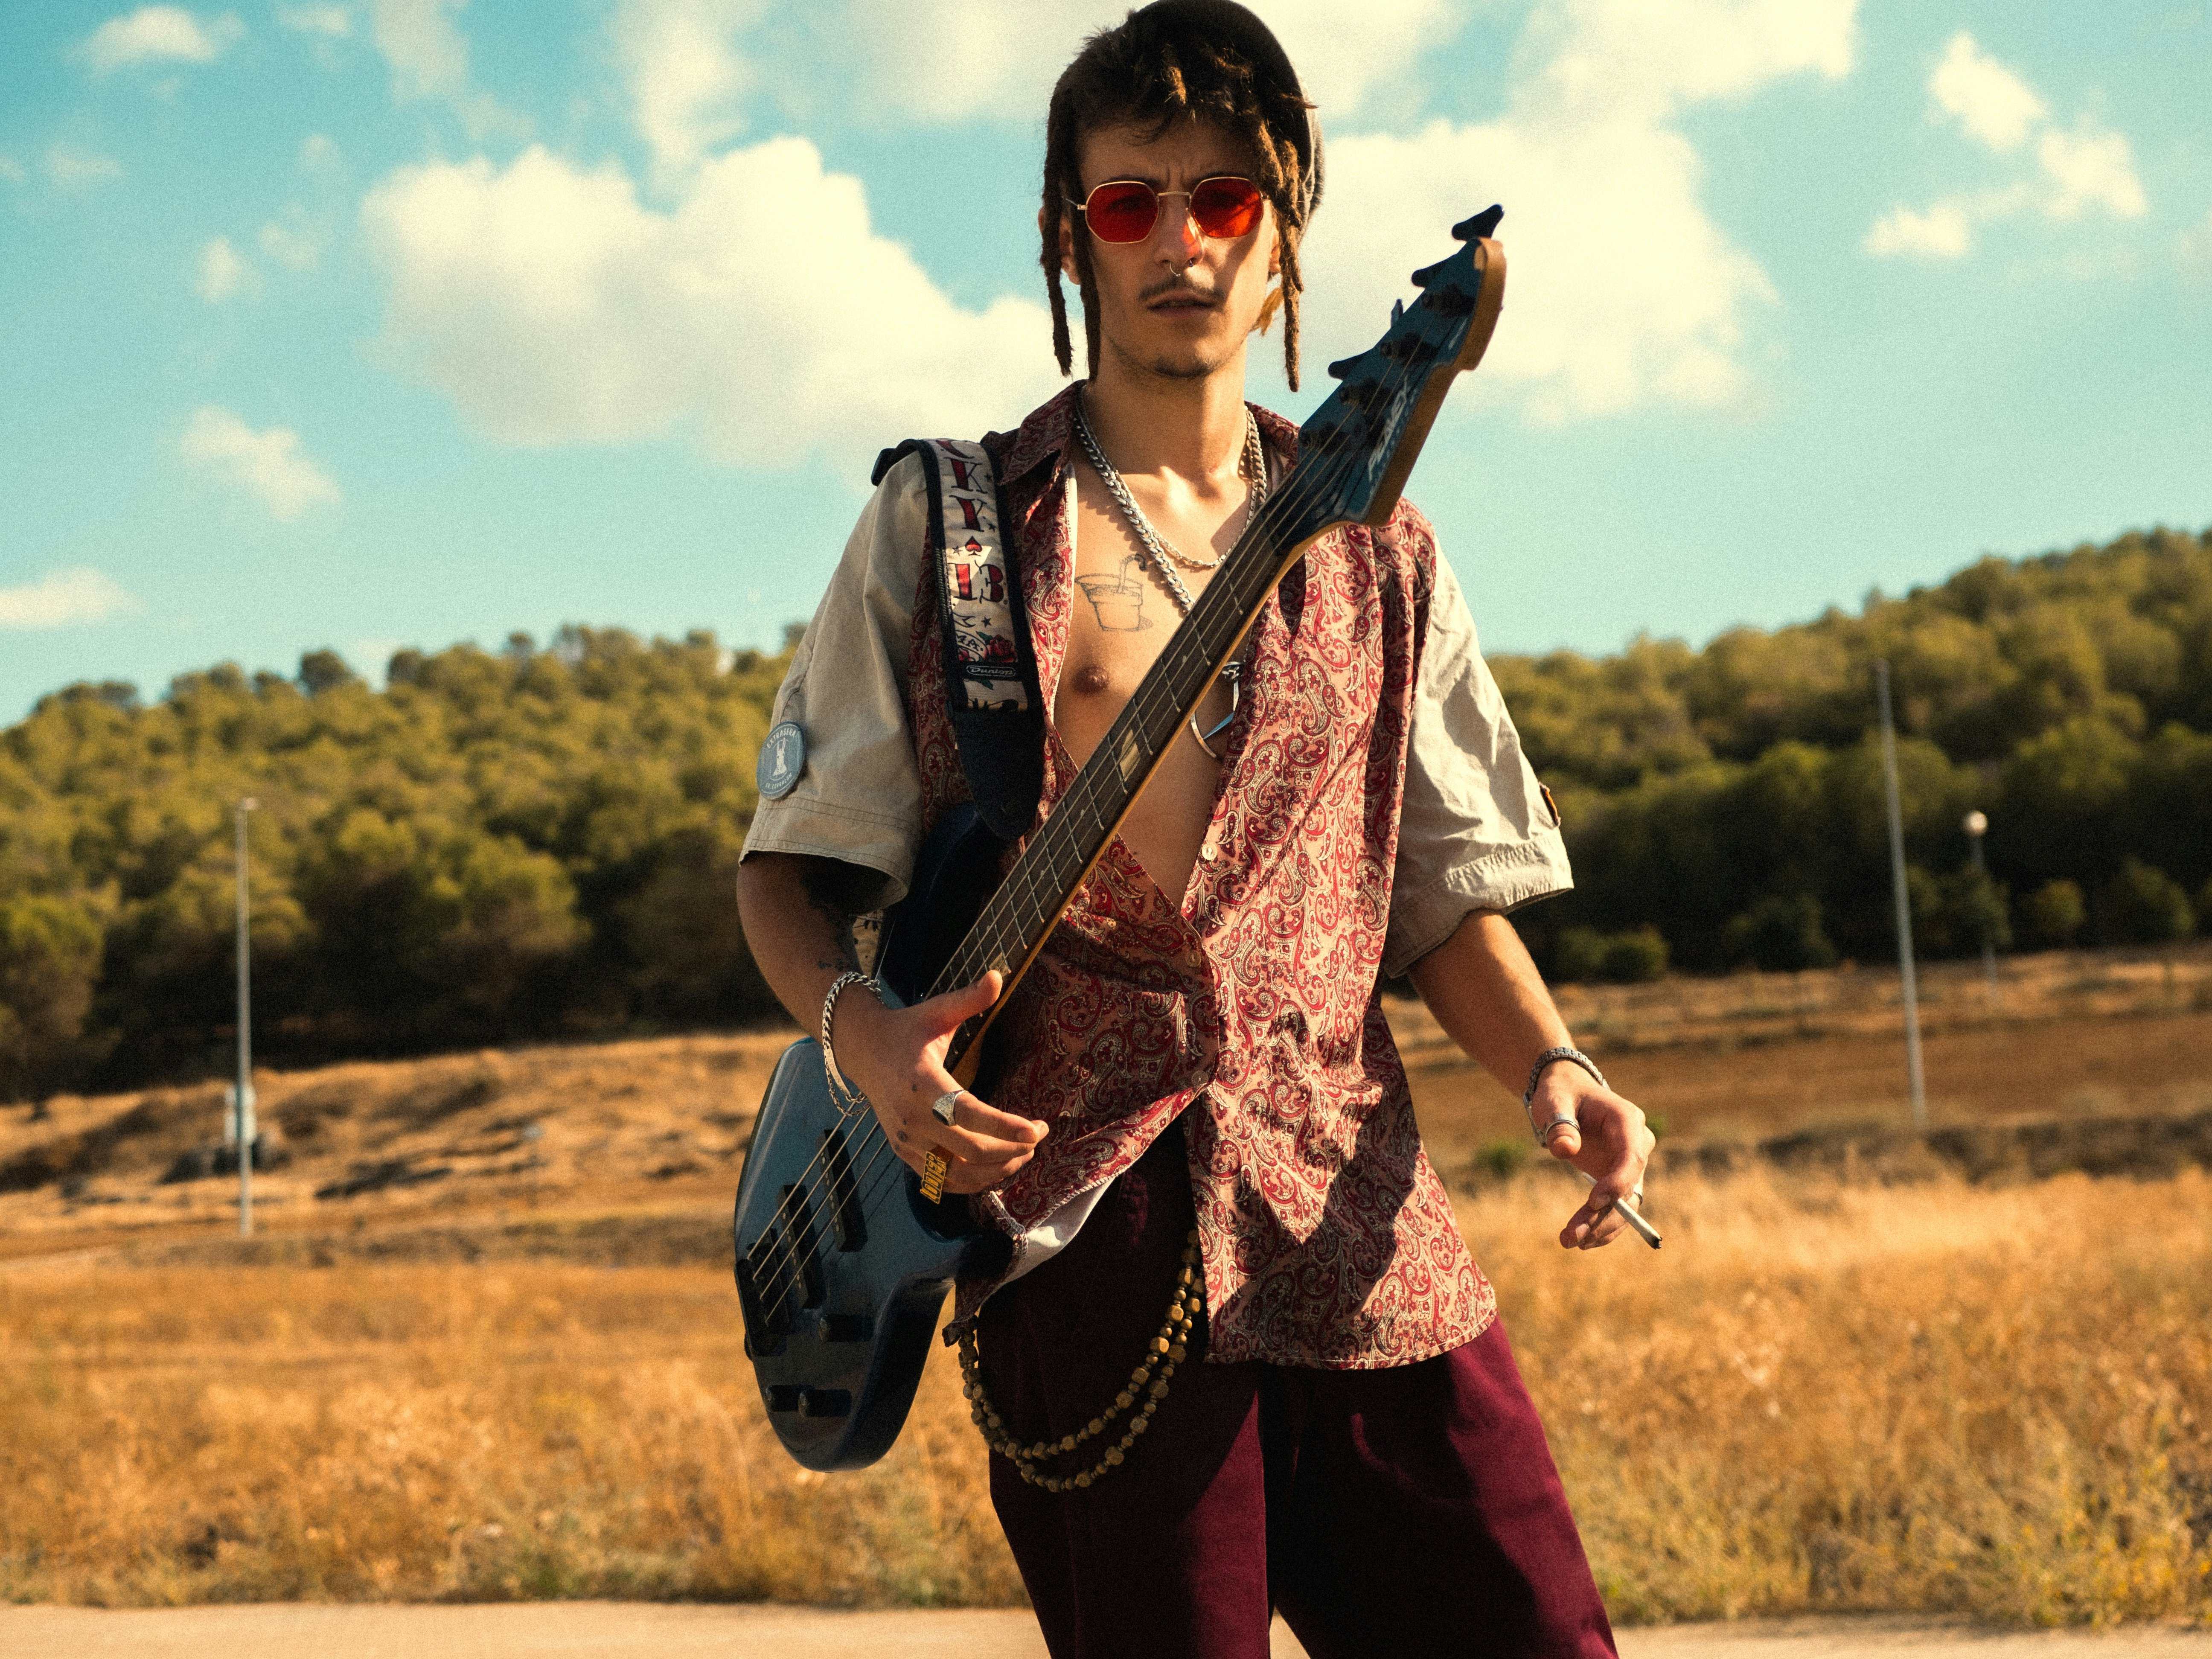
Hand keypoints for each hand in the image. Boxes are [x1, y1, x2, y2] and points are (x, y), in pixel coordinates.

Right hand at [834, 970, 1048, 1195]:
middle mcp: (911, 1119)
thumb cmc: (906, 1031)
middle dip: (1011, 1149)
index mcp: (921, 1084)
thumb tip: (998, 976)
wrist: (862, 1051)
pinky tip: (997, 1167)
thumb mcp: (935, 1011)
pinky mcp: (905, 1155)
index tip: (1036, 1129)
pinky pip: (942, 1181)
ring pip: (957, 1175)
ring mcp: (906, 1142)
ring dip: (996, 1170)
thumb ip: (968, 999)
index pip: (968, 1114)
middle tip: (1038, 1138)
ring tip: (1024, 1154)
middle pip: (969, 1151)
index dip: (1005, 1126)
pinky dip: (973, 1182)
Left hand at [1531, 1066, 1653, 1249]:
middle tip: (1573, 1237)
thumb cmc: (1562, 1095)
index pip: (1631, 1157)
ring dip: (1602, 1227)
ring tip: (1569, 1242)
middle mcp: (1637, 1144)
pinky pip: (1618, 1208)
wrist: (1568, 1095)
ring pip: (1625, 1204)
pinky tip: (1581, 1241)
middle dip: (1604, 1216)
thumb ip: (1559, 1123)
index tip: (1592, 1203)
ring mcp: (1631, 1164)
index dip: (1617, 1182)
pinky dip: (1602, 1226)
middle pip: (1629, 1187)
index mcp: (1627, 1120)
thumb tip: (1564, 1150)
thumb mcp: (1554, 1101)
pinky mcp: (1620, 1179)